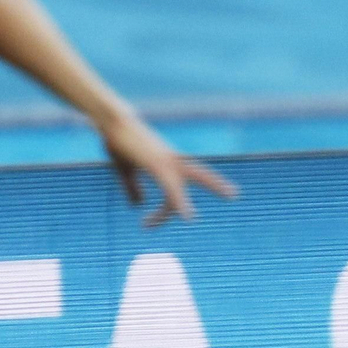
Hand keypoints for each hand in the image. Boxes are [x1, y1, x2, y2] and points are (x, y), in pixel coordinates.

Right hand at [99, 112, 237, 226]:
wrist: (112, 122)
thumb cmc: (118, 143)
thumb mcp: (125, 171)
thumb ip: (132, 188)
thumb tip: (139, 204)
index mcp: (166, 163)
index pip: (175, 190)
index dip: (165, 211)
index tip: (147, 225)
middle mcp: (172, 161)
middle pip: (201, 174)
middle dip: (216, 184)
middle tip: (235, 194)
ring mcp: (166, 161)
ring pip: (191, 179)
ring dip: (208, 188)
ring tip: (224, 200)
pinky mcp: (157, 164)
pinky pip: (172, 187)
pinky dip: (179, 201)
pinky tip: (186, 215)